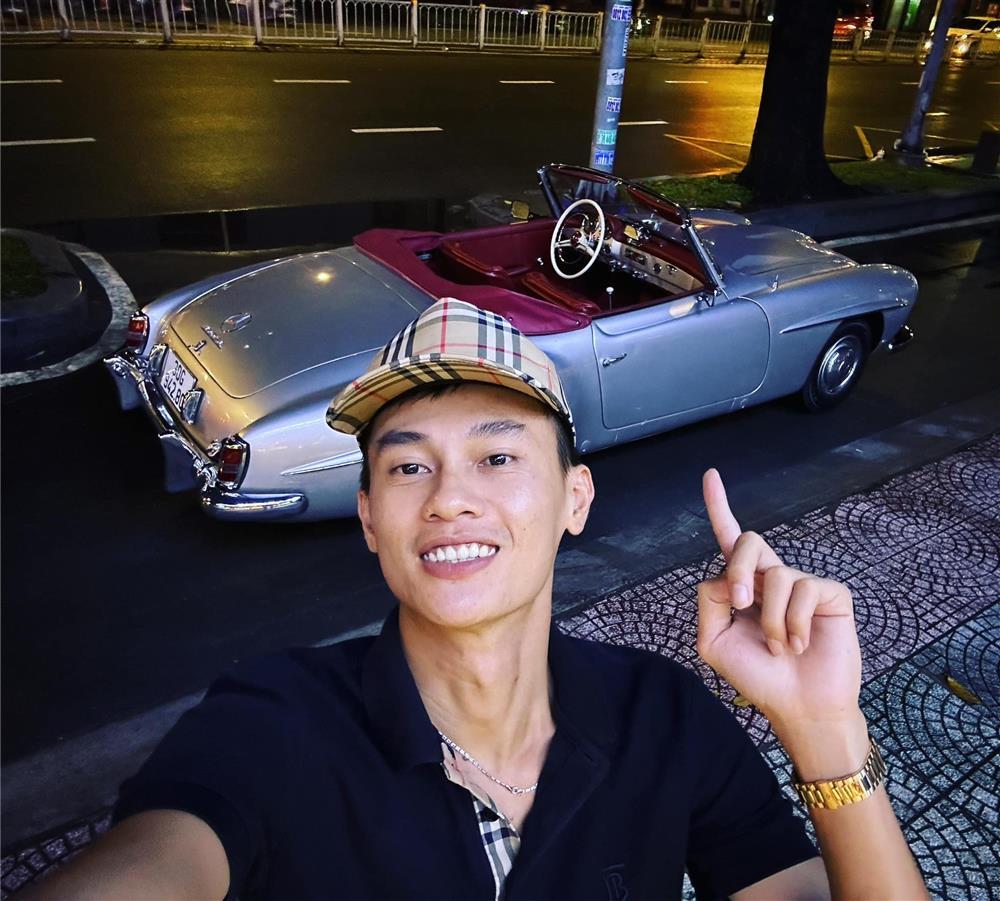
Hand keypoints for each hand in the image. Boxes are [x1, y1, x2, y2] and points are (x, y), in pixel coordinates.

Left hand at [696, 469, 862, 729]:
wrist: (797, 706)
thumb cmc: (758, 676)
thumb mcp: (714, 641)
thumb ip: (709, 601)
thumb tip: (726, 576)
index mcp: (743, 585)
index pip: (729, 539)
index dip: (719, 506)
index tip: (710, 474)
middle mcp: (773, 577)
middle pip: (748, 542)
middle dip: (739, 571)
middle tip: (741, 605)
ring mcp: (803, 583)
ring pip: (774, 575)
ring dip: (770, 621)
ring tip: (782, 648)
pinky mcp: (830, 593)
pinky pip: (802, 590)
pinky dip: (793, 624)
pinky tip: (802, 645)